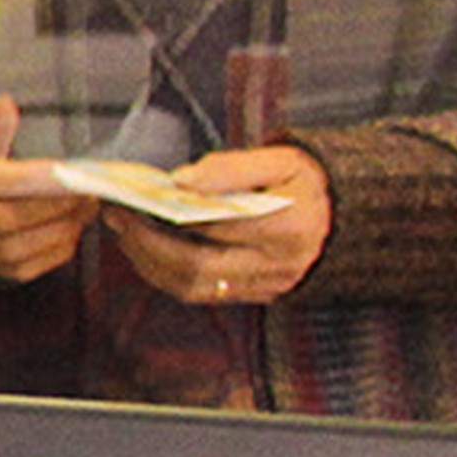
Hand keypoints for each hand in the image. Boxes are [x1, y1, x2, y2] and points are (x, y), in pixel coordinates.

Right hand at [0, 95, 89, 284]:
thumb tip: (5, 104)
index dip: (34, 179)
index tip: (68, 171)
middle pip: (12, 217)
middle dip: (57, 205)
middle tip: (91, 189)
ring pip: (23, 246)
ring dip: (62, 228)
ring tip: (85, 208)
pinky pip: (32, 267)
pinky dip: (58, 249)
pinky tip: (70, 229)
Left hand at [101, 142, 330, 307]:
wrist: (338, 215)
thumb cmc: (303, 182)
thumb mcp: (281, 160)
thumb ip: (231, 168)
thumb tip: (181, 180)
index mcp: (290, 226)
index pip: (217, 225)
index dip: (171, 213)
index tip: (138, 196)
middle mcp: (280, 264)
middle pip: (197, 264)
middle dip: (147, 242)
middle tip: (117, 215)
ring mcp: (267, 285)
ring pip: (192, 286)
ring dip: (149, 261)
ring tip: (123, 230)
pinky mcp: (256, 295)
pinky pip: (199, 293)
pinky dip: (165, 273)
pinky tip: (145, 249)